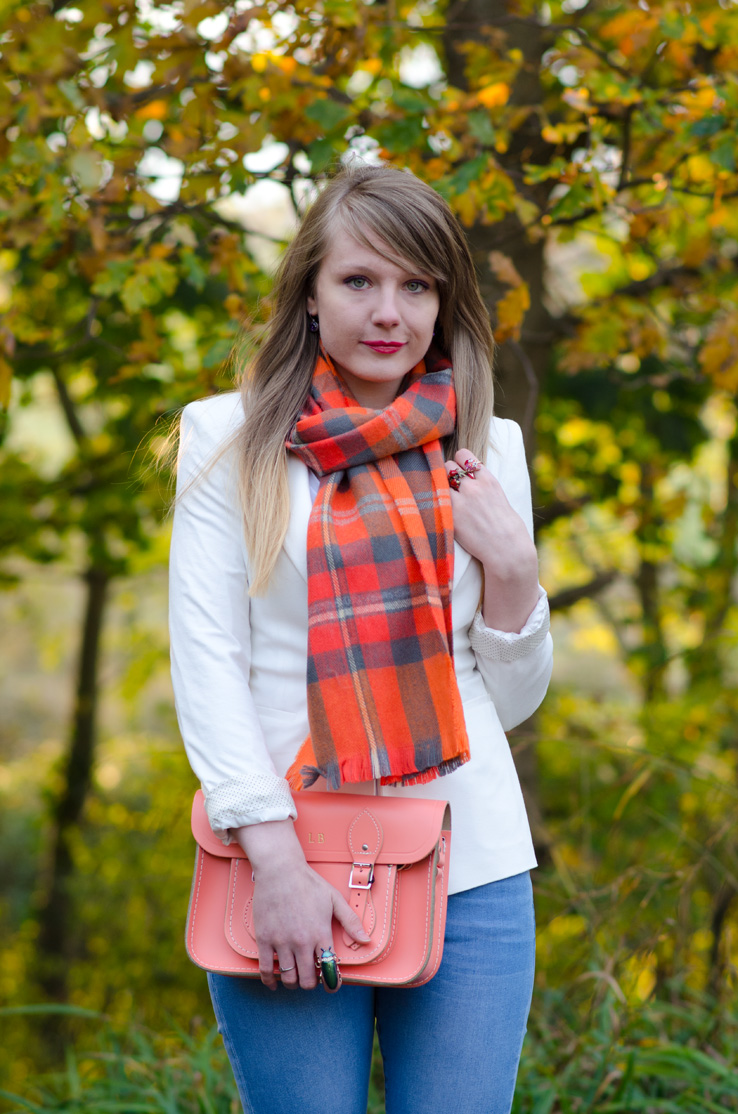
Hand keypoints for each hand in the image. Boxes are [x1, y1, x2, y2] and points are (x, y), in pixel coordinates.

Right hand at [234, 819, 369, 990]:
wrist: (280, 870)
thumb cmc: (309, 883)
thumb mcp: (334, 899)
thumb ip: (351, 922)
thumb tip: (366, 940)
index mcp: (321, 933)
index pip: (329, 969)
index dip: (331, 982)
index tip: (330, 983)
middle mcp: (302, 941)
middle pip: (308, 980)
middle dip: (311, 984)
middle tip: (311, 978)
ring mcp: (282, 941)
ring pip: (289, 977)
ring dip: (293, 983)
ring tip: (295, 978)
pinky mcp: (265, 939)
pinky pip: (266, 969)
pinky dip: (270, 980)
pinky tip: (273, 983)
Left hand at [445, 449, 539, 632]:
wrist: (507, 549)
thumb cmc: (507, 528)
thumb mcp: (499, 498)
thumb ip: (483, 487)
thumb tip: (469, 481)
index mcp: (488, 480)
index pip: (463, 455)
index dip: (459, 462)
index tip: (459, 471)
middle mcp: (473, 487)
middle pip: (448, 465)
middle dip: (448, 474)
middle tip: (451, 487)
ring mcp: (460, 501)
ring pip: (439, 481)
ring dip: (440, 487)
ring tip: (445, 498)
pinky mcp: (451, 517)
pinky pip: (435, 500)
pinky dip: (436, 502)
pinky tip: (439, 509)